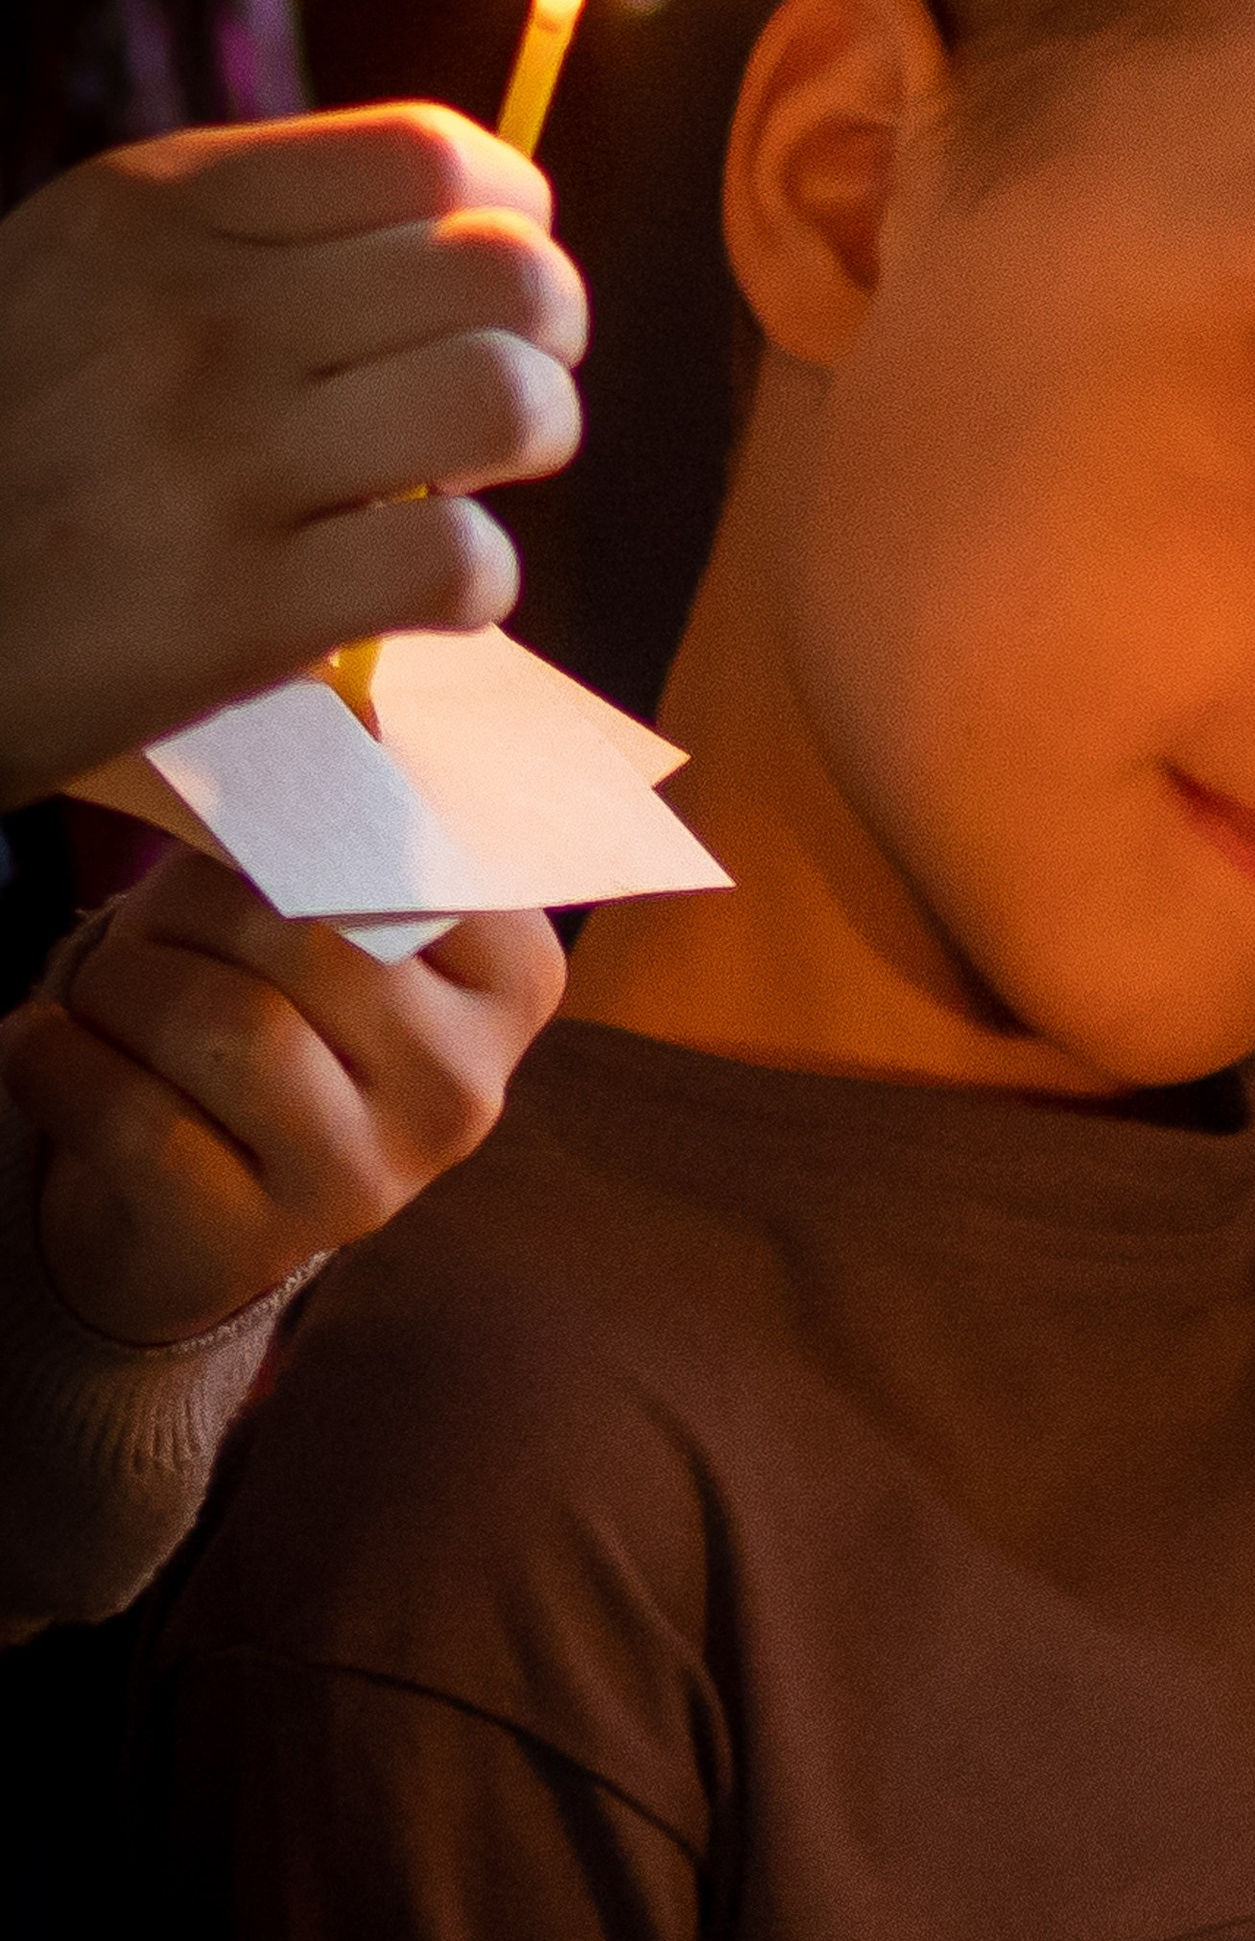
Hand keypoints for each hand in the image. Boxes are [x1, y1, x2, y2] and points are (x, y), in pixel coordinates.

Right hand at [0, 101, 584, 808]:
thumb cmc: (11, 437)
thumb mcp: (79, 275)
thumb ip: (243, 240)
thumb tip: (461, 235)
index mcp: (160, 210)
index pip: (432, 157)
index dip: (515, 220)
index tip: (498, 277)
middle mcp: (199, 314)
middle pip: (505, 275)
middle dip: (548, 337)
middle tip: (502, 390)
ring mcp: (222, 459)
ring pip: (507, 402)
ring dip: (528, 447)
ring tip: (469, 481)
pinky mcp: (242, 607)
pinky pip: (459, 562)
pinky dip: (477, 583)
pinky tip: (422, 589)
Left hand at [0, 851, 560, 1344]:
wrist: (203, 1198)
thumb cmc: (268, 1006)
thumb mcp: (333, 910)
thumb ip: (351, 819)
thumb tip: (340, 699)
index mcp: (515, 978)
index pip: (401, 850)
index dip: (291, 825)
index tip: (249, 850)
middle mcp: (465, 1089)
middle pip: (303, 933)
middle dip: (188, 906)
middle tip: (159, 927)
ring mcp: (370, 1181)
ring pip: (223, 1024)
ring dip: (120, 983)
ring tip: (110, 994)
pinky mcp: (253, 1241)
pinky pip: (132, 1116)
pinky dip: (56, 1057)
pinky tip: (54, 1046)